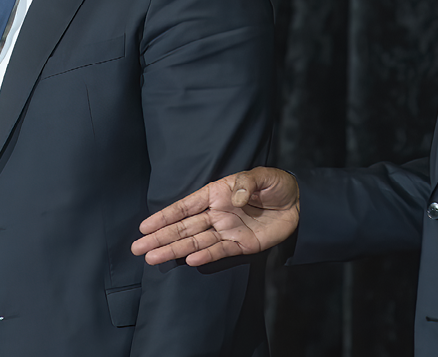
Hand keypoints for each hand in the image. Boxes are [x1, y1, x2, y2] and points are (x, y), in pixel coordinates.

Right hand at [131, 167, 300, 266]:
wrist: (299, 204)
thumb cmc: (277, 185)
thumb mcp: (262, 177)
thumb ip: (245, 184)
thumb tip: (232, 198)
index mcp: (216, 194)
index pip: (185, 207)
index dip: (165, 216)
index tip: (144, 227)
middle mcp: (216, 213)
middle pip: (183, 227)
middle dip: (160, 237)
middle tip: (138, 248)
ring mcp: (226, 230)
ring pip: (194, 242)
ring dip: (173, 249)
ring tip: (151, 257)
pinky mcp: (240, 245)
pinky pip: (218, 251)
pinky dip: (204, 256)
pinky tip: (187, 260)